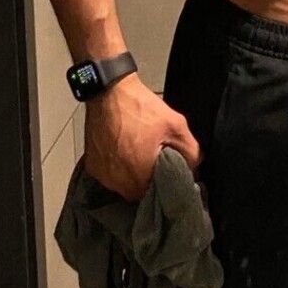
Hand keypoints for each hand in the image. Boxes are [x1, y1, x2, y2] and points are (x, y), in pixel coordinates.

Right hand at [83, 72, 202, 201]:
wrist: (109, 92)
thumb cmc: (140, 107)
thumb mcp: (175, 125)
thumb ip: (190, 150)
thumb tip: (195, 166)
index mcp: (138, 177)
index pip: (157, 195)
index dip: (165, 183)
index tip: (169, 170)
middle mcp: (118, 182)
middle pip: (139, 191)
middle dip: (149, 177)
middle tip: (155, 158)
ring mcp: (103, 175)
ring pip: (123, 184)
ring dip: (133, 173)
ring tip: (139, 151)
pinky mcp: (92, 166)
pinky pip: (110, 175)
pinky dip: (118, 167)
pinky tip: (125, 149)